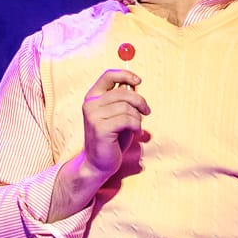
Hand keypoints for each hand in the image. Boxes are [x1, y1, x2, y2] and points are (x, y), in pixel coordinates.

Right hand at [47, 69, 150, 220]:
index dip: (125, 74)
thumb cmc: (111, 138)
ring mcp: (93, 116)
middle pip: (123, 92)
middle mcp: (90, 104)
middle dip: (140, 101)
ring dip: (137, 117)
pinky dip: (136, 125)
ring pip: (126, 107)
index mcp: (92, 97)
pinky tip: (135, 133)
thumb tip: (134, 84)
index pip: (108, 76)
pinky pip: (127, 119)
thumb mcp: (117, 114)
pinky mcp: (100, 128)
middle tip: (147, 112)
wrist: (99, 163)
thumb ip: (122, 99)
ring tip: (136, 127)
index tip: (139, 81)